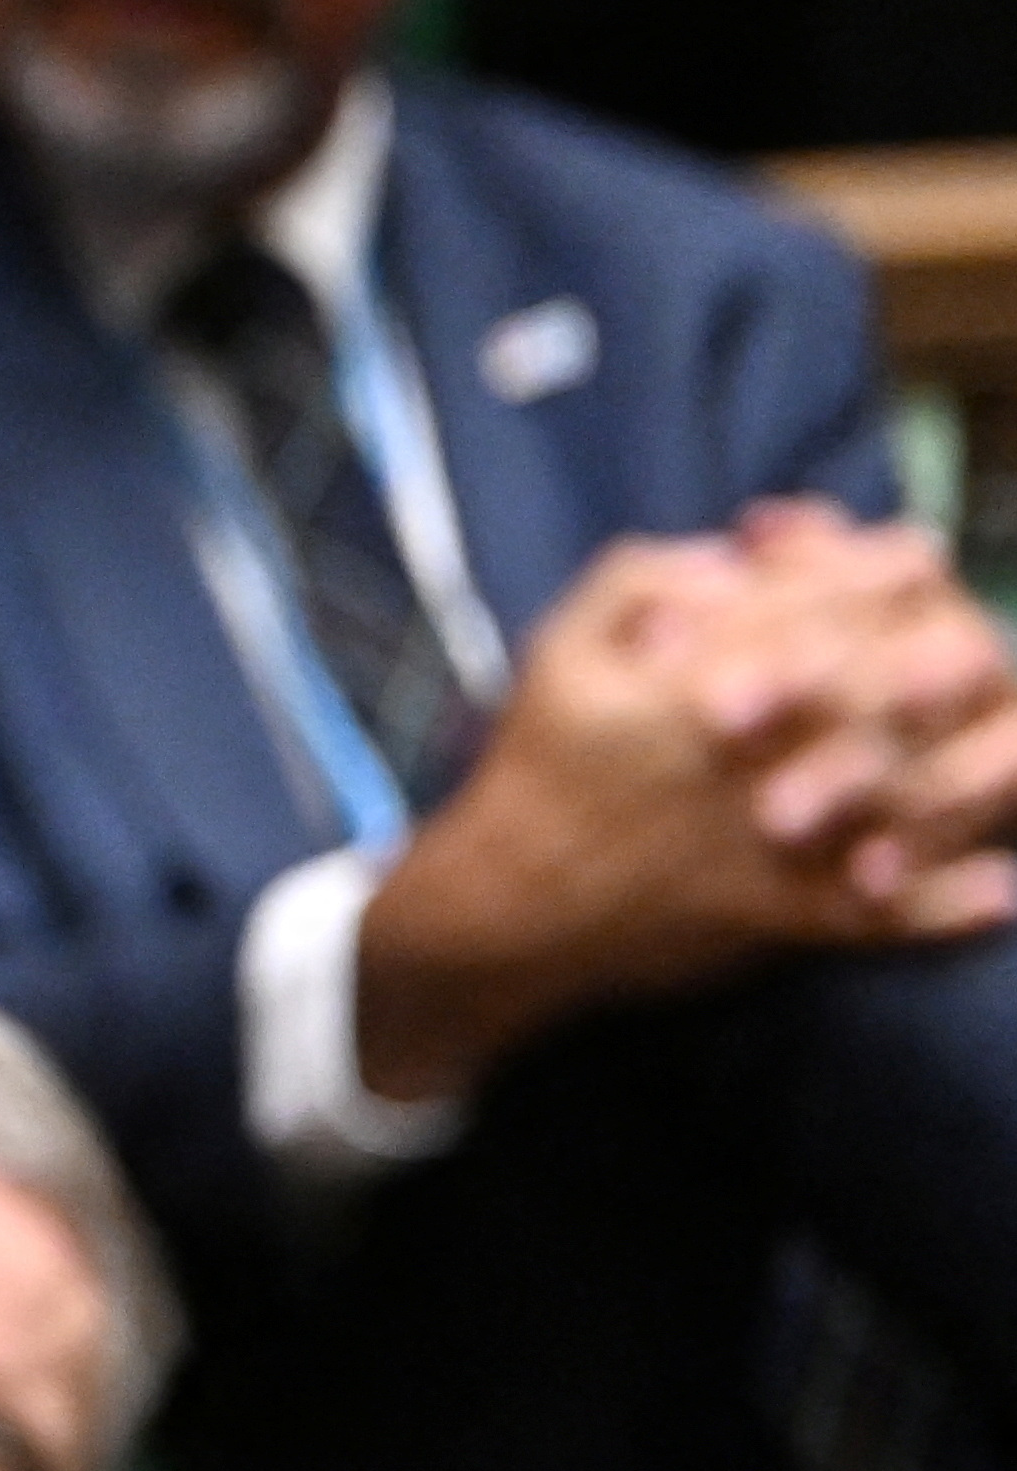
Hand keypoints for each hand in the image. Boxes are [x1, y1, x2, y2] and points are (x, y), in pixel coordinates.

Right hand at [363, 522, 1016, 1099]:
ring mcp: (764, 847)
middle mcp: (741, 763)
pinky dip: (942, 910)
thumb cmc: (538, 771)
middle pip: (873, 696)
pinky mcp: (777, 919)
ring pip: (894, 804)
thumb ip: (636, 578)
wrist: (505, 910)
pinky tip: (998, 890)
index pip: (810, 610)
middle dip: (939, 656)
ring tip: (1015, 749)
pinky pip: (877, 917)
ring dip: (968, 776)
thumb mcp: (556, 649)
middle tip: (976, 641)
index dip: (877, 572)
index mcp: (689, 690)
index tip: (917, 551)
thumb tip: (733, 555)